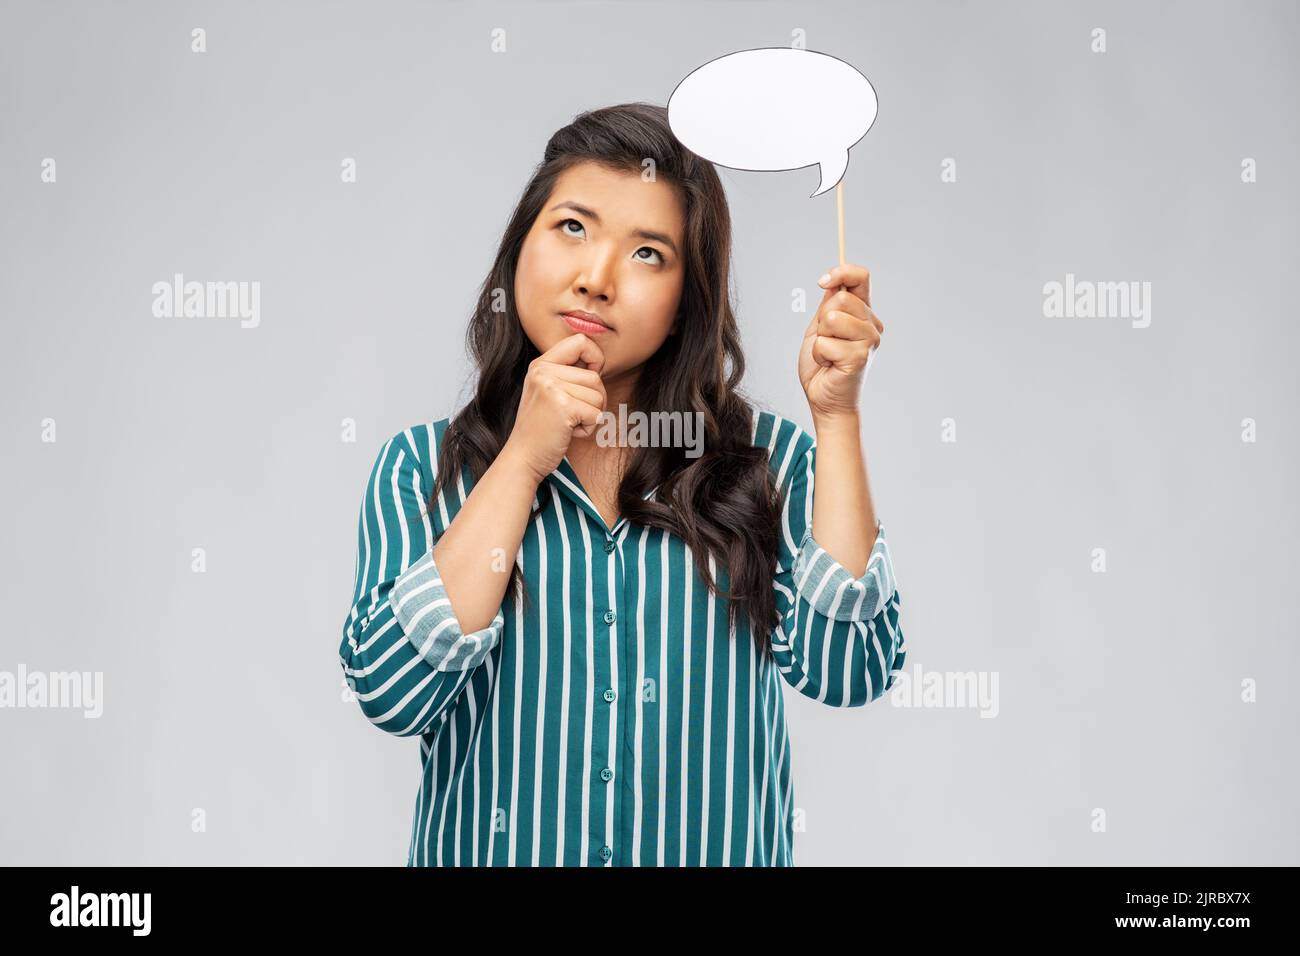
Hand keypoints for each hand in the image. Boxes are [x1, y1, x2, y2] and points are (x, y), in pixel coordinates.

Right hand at [503, 333, 607, 483]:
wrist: (523, 458)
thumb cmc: (541, 429)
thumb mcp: (548, 391)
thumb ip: (567, 373)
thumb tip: (600, 358)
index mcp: (540, 364)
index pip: (581, 341)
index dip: (595, 359)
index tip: (588, 382)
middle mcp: (543, 371)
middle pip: (595, 375)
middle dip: (593, 399)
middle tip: (572, 414)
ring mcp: (551, 387)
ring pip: (599, 395)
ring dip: (590, 415)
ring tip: (567, 423)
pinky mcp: (563, 406)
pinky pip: (597, 414)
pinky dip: (588, 428)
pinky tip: (568, 432)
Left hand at [798, 263, 883, 419]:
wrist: (824, 400)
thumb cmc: (822, 366)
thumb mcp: (820, 328)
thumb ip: (828, 306)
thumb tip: (832, 280)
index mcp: (863, 313)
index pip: (861, 277)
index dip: (841, 272)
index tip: (822, 282)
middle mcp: (871, 325)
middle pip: (840, 298)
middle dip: (822, 319)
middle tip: (826, 340)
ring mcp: (869, 340)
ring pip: (832, 319)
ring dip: (820, 339)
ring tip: (827, 354)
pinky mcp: (860, 357)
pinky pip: (825, 343)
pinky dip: (819, 355)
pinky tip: (829, 366)